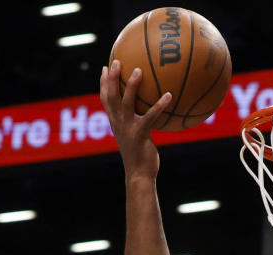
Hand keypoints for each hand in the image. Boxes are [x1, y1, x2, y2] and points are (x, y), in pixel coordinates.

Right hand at [99, 59, 174, 179]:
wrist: (139, 175)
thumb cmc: (139, 158)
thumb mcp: (134, 138)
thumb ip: (137, 124)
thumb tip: (147, 114)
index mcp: (115, 123)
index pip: (105, 99)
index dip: (103, 83)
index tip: (104, 67)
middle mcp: (118, 123)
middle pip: (111, 95)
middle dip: (111, 77)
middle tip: (116, 61)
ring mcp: (128, 128)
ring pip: (126, 101)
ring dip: (131, 85)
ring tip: (138, 70)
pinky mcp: (140, 134)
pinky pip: (151, 116)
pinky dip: (160, 105)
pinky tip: (169, 95)